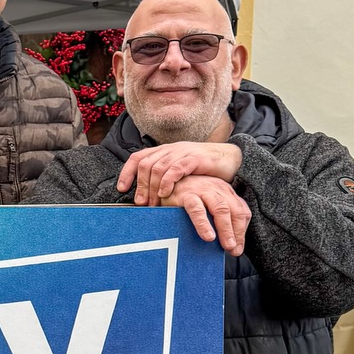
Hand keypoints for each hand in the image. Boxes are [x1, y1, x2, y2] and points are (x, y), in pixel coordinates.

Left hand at [118, 140, 241, 205]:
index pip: (138, 158)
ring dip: (151, 187)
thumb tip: (147, 197)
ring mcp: (182, 152)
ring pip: (158, 167)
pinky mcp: (195, 158)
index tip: (121, 189)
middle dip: (140, 185)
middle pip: (146, 164)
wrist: (231, 158)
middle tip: (140, 204)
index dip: (127, 172)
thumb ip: (165, 179)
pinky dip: (167, 181)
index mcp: (164, 151)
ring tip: (152, 204)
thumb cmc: (204, 170)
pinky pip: (176, 168)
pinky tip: (165, 194)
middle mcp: (170, 149)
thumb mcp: (180, 173)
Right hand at [162, 175, 249, 253]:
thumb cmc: (184, 197)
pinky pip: (197, 210)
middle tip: (234, 249)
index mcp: (224, 191)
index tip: (238, 248)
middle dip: (237, 232)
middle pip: (234, 210)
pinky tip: (208, 237)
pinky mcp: (186, 194)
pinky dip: (204, 224)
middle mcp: (217, 188)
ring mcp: (202, 190)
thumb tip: (227, 244)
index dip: (242, 231)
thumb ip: (217, 218)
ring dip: (226, 229)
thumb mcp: (205, 204)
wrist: (162, 181)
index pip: (241, 211)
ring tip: (227, 245)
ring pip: (221, 209)